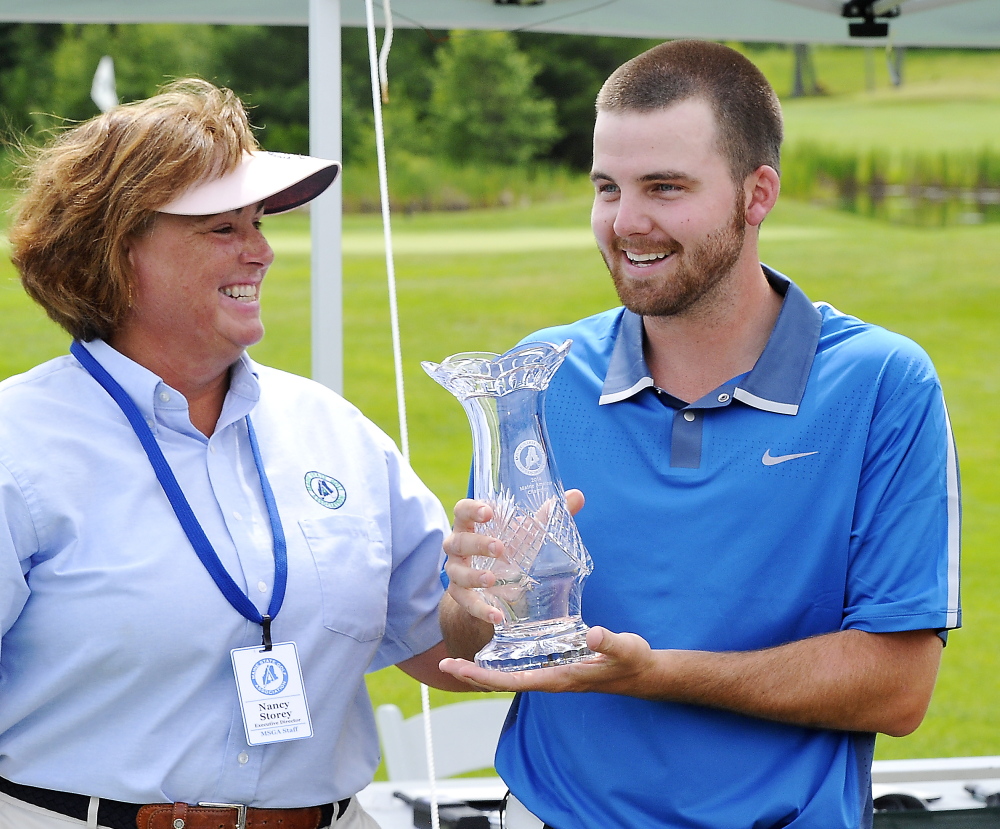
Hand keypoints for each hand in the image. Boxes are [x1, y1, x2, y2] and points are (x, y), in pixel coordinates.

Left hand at [438, 625, 657, 695]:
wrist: (644, 672)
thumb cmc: (633, 660)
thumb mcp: (624, 647)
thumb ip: (608, 641)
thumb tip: (592, 634)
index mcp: (561, 678)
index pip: (514, 681)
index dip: (485, 676)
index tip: (459, 668)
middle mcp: (551, 679)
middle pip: (503, 683)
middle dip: (472, 675)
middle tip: (443, 663)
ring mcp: (552, 675)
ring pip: (509, 677)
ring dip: (482, 671)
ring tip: (455, 662)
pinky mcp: (556, 667)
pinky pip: (521, 670)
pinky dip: (500, 665)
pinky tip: (490, 655)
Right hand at [442, 490, 585, 626]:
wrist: (493, 586)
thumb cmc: (509, 549)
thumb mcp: (526, 533)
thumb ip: (548, 516)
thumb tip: (577, 496)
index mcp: (471, 525)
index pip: (462, 510)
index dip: (471, 509)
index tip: (489, 512)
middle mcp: (458, 547)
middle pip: (458, 541)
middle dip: (478, 544)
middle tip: (500, 548)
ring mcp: (456, 571)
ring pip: (456, 572)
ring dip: (473, 576)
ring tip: (492, 580)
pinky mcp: (460, 596)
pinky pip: (464, 603)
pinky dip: (479, 609)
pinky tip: (497, 616)